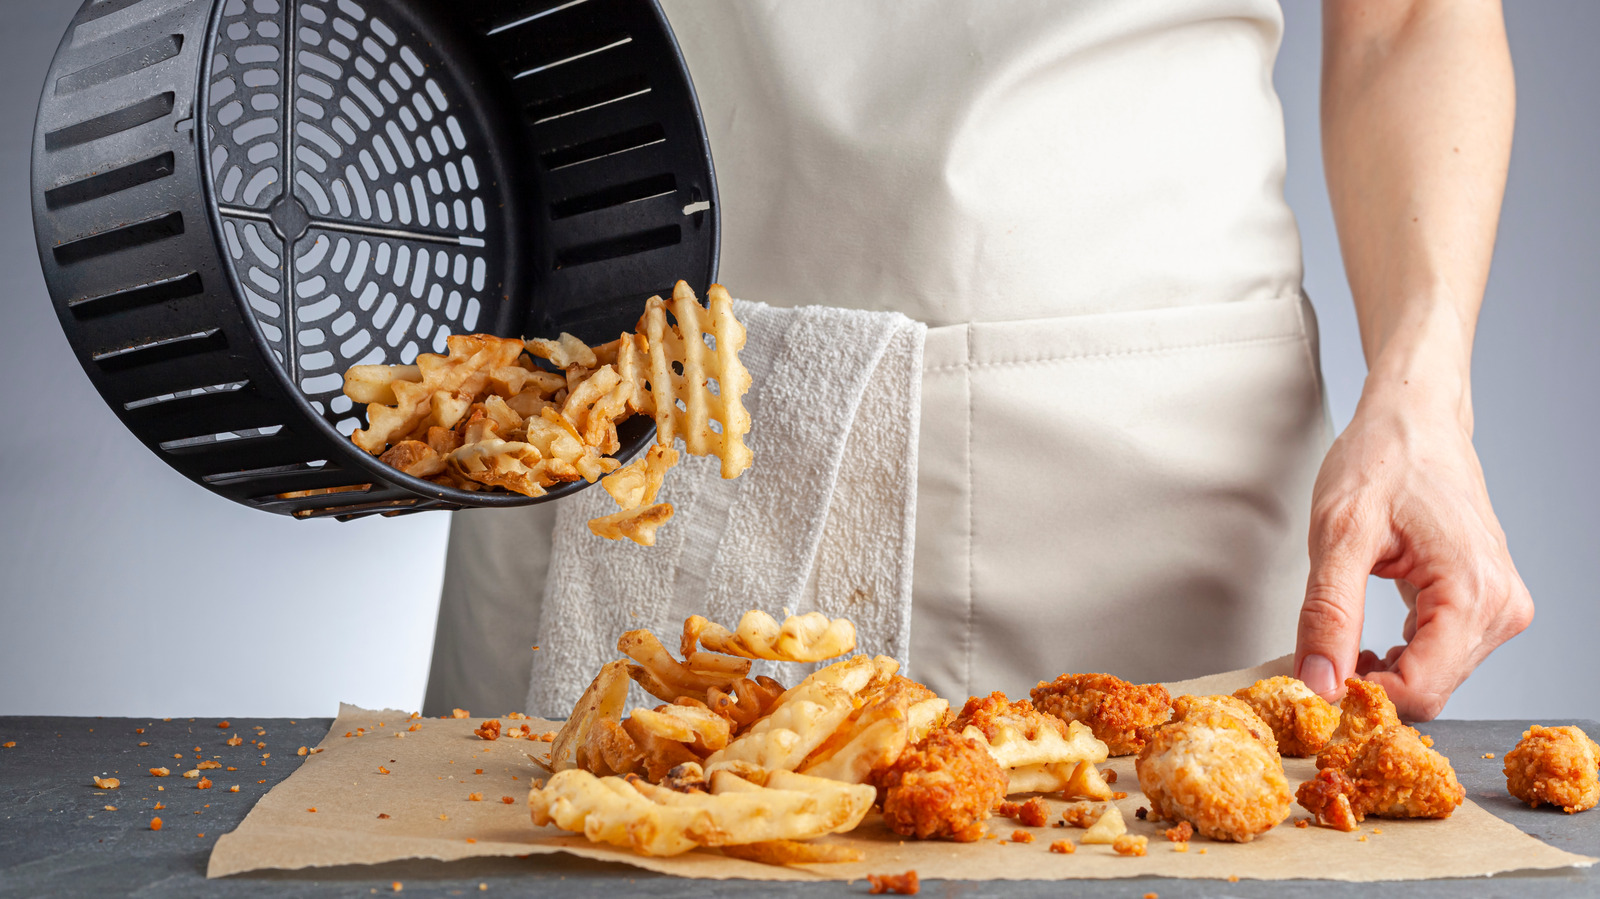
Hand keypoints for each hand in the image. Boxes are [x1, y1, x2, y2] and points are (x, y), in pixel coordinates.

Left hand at [1293, 384, 1532, 721]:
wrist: (1414, 420)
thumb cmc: (1383, 460)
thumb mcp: (1339, 535)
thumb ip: (1329, 613)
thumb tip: (1320, 682)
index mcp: (1474, 593)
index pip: (1423, 690)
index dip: (1364, 698)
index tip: (1315, 682)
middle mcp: (1501, 606)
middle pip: (1431, 690)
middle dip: (1371, 687)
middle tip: (1317, 661)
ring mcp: (1498, 606)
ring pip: (1434, 678)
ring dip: (1383, 674)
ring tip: (1338, 644)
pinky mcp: (1484, 604)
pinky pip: (1440, 656)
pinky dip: (1398, 658)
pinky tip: (1365, 641)